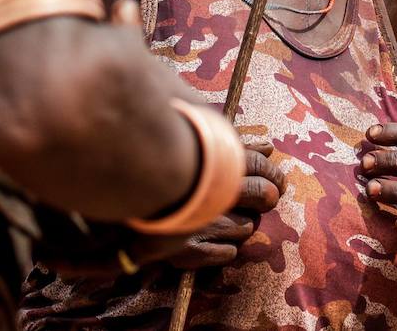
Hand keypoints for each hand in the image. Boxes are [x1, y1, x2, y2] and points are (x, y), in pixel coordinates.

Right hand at [153, 141, 284, 269]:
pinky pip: (228, 253)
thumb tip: (268, 147)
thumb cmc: (163, 162)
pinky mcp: (188, 253)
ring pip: (247, 227)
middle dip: (266, 197)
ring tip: (222, 215)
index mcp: (214, 164)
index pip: (260, 166)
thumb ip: (234, 145)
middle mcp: (211, 194)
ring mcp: (201, 226)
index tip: (276, 181)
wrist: (120, 187)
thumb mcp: (197, 143)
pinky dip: (223, 246)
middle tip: (262, 198)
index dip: (273, 173)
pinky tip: (209, 236)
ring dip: (242, 222)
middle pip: (262, 196)